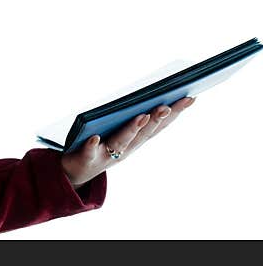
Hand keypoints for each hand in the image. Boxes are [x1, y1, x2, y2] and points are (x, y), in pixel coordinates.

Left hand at [60, 96, 195, 187]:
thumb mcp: (119, 133)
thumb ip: (134, 116)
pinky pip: (89, 152)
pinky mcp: (86, 158)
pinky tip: (94, 138)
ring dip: (132, 129)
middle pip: (143, 133)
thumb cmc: (100, 146)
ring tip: (141, 116)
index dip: (175, 113)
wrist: (75, 172)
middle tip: (167, 105)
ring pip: (121, 141)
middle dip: (156, 119)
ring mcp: (106, 154)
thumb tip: (148, 92)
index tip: (190, 97)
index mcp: (135, 140)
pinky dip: (92, 146)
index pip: (158, 125)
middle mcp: (125, 148)